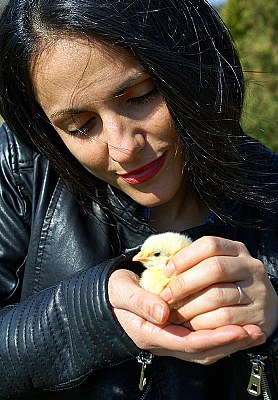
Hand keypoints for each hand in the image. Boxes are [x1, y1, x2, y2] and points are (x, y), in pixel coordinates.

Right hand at [108, 268, 264, 364]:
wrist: (108, 298)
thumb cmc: (114, 293)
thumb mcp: (121, 291)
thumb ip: (141, 302)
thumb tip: (164, 313)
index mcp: (150, 333)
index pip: (187, 341)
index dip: (214, 337)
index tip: (238, 329)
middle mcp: (163, 341)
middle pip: (201, 351)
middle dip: (229, 343)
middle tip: (255, 333)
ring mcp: (169, 339)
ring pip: (204, 349)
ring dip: (228, 342)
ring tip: (252, 332)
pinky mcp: (175, 332)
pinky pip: (201, 341)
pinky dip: (219, 336)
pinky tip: (234, 328)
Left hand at [159, 236, 277, 337]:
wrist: (266, 309)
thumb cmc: (229, 285)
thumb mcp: (217, 267)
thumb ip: (195, 264)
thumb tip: (163, 267)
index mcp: (237, 250)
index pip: (210, 244)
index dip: (185, 257)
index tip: (166, 271)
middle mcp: (250, 266)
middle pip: (214, 268)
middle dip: (184, 283)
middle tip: (165, 296)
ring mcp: (257, 291)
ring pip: (217, 295)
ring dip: (190, 306)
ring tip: (173, 314)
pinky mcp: (258, 315)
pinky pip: (225, 319)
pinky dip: (203, 323)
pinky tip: (190, 325)